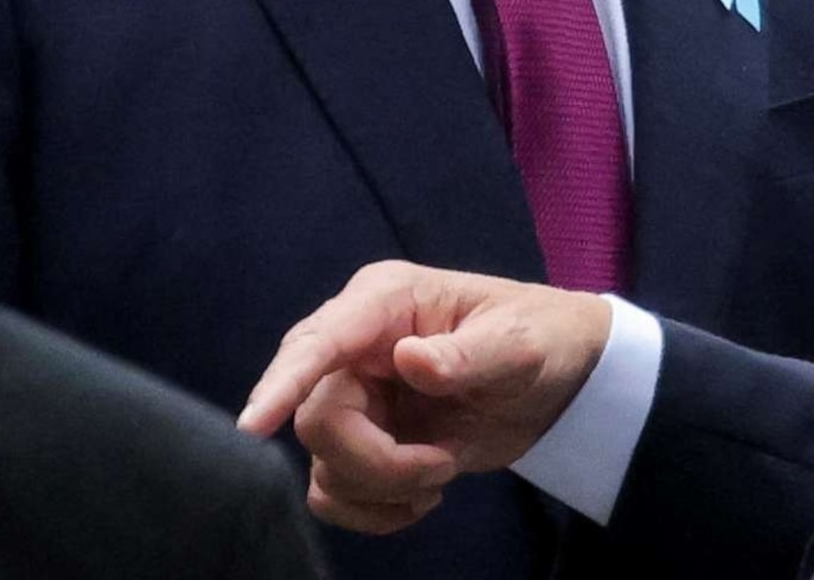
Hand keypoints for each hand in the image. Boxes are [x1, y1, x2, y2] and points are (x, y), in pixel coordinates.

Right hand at [238, 261, 612, 534]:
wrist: (559, 381)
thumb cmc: (538, 338)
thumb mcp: (516, 345)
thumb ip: (466, 355)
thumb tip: (410, 361)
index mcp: (384, 303)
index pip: (319, 342)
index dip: (283, 383)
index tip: (255, 425)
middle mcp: (355, 346)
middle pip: (315, 416)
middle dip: (374, 460)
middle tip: (439, 468)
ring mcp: (355, 395)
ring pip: (321, 460)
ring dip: (379, 488)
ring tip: (439, 477)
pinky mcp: (362, 440)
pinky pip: (333, 490)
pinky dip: (372, 510)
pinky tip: (419, 499)